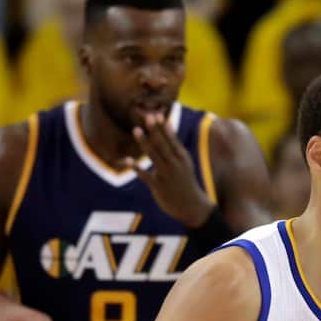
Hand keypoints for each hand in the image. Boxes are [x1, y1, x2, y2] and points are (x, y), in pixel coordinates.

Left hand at [123, 112, 213, 227]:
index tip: (157, 114)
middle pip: (163, 144)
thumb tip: (167, 126)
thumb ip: (174, 146)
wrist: (192, 206)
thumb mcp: (184, 163)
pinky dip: (137, 168)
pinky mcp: (158, 186)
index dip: (163, 127)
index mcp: (182, 157)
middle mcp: (174, 164)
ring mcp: (166, 175)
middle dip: (155, 130)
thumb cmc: (185, 181)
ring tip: (136, 130)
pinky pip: (145, 175)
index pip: (172, 139)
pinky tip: (129, 161)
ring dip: (145, 142)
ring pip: (154, 156)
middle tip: (147, 116)